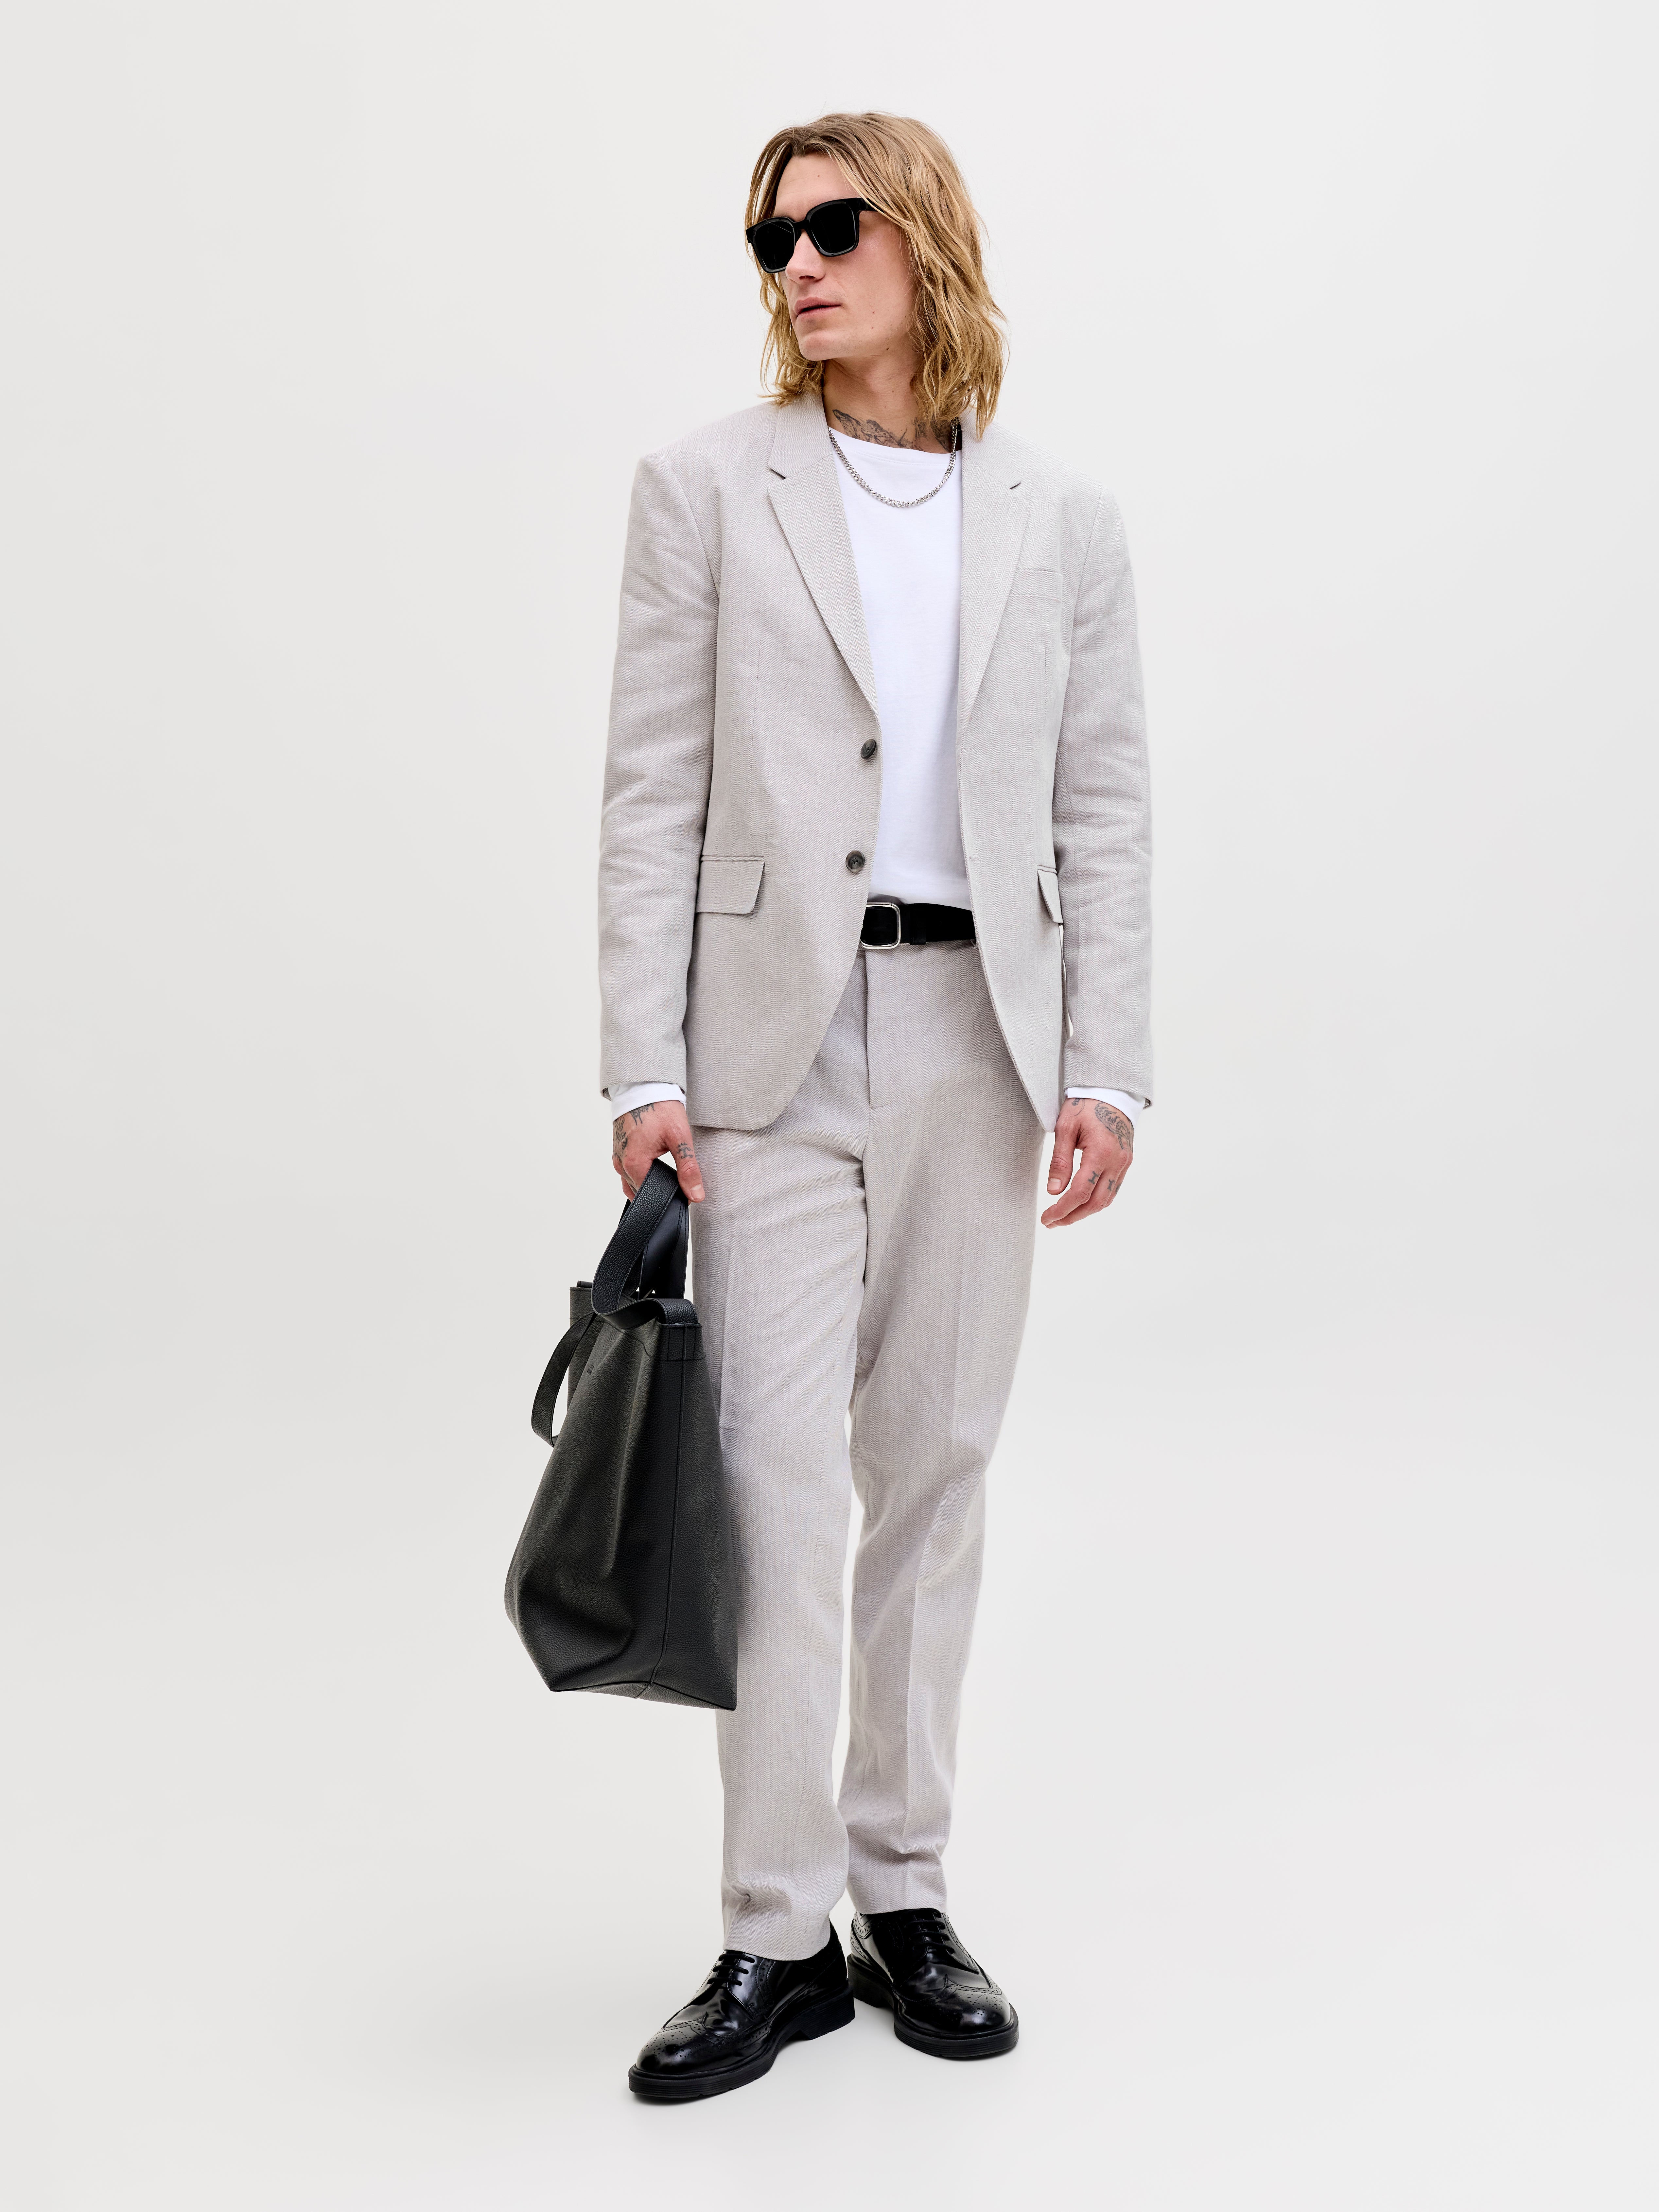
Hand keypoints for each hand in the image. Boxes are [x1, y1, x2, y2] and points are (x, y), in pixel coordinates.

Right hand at [611, 1099, 704, 1203]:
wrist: (645, 1086)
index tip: (682, 1190)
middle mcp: (621, 1163)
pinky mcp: (618, 1150)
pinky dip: (641, 1172)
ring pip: (632, 1182)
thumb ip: (688, 1168)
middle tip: (677, 1179)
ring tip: (666, 1170)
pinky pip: (628, 1170)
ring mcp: (618, 1156)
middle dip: (658, 1191)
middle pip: (640, 1191)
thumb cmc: (660, 1108)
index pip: (650, 1195)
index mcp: (634, 1163)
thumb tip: (696, 1195)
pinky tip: (655, 1163)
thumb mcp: (679, 1138)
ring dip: (649, 1182)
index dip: (668, 1196)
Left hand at [1041, 1098, 1133, 1227]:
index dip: (1062, 1209)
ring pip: (1106, 1200)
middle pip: (1096, 1203)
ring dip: (1084, 1212)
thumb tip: (1053, 1191)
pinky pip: (1112, 1190)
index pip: (1081, 1192)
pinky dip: (1096, 1201)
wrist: (1111, 1093)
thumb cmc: (1085, 1107)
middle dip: (1072, 1216)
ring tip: (1063, 1216)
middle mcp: (1117, 1162)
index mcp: (1101, 1152)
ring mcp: (1124, 1164)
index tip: (1047, 1217)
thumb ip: (1060, 1161)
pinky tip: (1081, 1203)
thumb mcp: (1065, 1128)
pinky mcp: (1125, 1163)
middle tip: (1051, 1222)